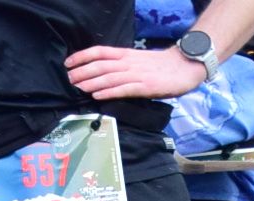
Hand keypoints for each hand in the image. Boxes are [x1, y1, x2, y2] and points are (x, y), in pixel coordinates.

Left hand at [65, 42, 206, 99]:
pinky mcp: (145, 86)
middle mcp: (129, 63)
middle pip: (100, 65)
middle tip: (68, 79)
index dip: (82, 56)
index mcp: (126, 54)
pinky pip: (123, 89)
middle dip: (82, 71)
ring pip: (109, 77)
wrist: (185, 67)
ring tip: (77, 87)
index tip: (68, 63)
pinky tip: (97, 95)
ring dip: (91, 82)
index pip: (100, 52)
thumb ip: (122, 66)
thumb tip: (103, 75)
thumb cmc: (161, 66)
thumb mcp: (138, 61)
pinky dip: (108, 92)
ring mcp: (137, 74)